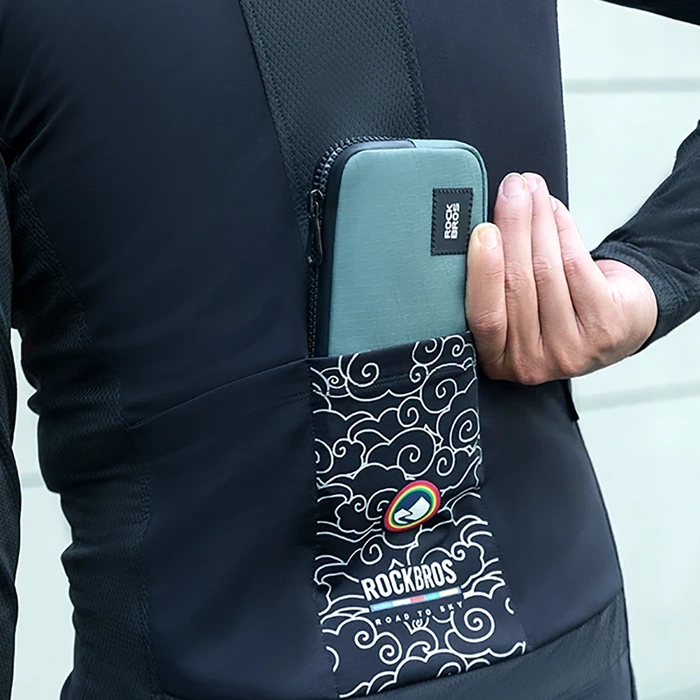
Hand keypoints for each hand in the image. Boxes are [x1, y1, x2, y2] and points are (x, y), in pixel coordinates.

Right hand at [466, 173, 657, 384]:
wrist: (613, 326)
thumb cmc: (551, 311)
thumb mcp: (509, 309)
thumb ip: (491, 282)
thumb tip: (477, 223)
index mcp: (495, 360)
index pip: (484, 316)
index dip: (484, 271)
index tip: (482, 230)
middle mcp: (530, 364)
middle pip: (517, 286)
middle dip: (513, 228)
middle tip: (510, 189)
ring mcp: (569, 351)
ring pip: (546, 272)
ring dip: (537, 221)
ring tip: (530, 188)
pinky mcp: (604, 330)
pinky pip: (577, 268)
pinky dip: (564, 231)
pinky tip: (553, 209)